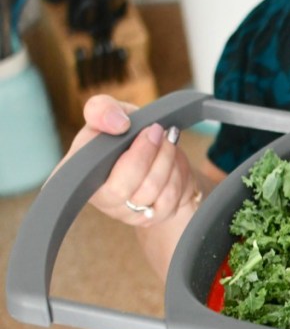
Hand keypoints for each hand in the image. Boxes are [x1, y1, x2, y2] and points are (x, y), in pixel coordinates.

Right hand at [57, 95, 199, 226]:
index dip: (122, 156)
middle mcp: (95, 199)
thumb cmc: (124, 133)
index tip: (148, 129)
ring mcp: (123, 213)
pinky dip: (176, 175)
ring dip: (167, 161)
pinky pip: (168, 200)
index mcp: (74, 173)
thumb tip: (116, 124)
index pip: (87, 178)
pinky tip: (172, 162)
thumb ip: (102, 109)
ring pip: (151, 192)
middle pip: (122, 188)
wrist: (154, 152)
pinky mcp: (148, 219)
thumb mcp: (112, 112)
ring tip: (168, 142)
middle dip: (150, 153)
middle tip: (160, 131)